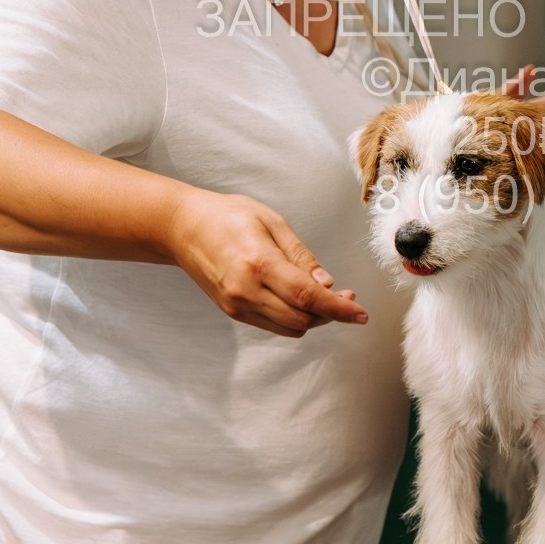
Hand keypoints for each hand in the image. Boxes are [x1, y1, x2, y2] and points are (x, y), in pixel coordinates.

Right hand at [165, 190, 369, 336]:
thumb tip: (327, 284)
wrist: (183, 228)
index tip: (361, 314)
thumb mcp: (272, 222)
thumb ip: (301, 256)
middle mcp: (245, 290)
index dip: (338, 308)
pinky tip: (302, 301)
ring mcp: (237, 305)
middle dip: (331, 313)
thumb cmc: (228, 216)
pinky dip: (294, 318)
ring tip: (328, 298)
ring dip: (314, 319)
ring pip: (289, 327)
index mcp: (258, 263)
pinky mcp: (232, 311)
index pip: (307, 296)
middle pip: (301, 318)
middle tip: (348, 297)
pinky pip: (273, 325)